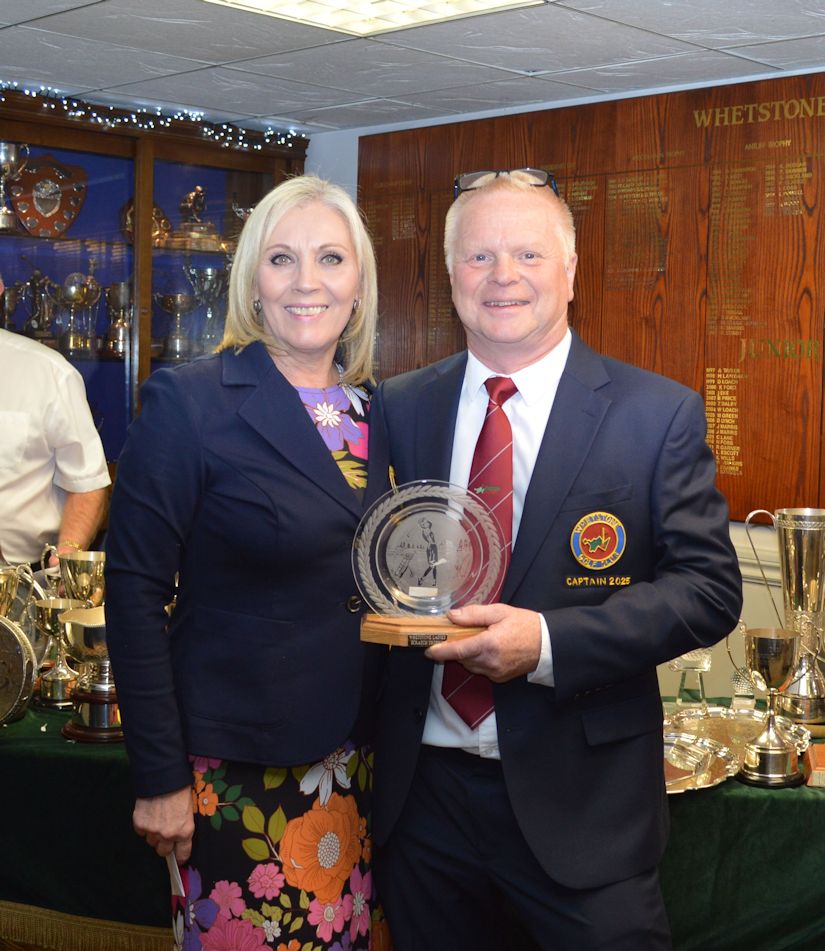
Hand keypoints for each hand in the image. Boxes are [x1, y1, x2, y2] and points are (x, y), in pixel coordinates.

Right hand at [133, 786, 193, 862]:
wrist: (163, 777)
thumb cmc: (180, 789)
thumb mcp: (189, 809)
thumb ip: (183, 826)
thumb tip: (179, 837)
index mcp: (185, 831)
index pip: (183, 853)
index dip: (181, 856)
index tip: (179, 858)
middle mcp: (168, 835)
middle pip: (163, 851)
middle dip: (164, 844)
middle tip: (165, 834)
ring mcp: (153, 831)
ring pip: (151, 842)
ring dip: (153, 834)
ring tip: (157, 819)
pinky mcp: (140, 824)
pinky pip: (141, 832)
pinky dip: (144, 826)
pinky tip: (149, 814)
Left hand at [425, 603, 541, 682]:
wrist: (548, 644)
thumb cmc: (524, 624)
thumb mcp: (499, 612)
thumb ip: (474, 614)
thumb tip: (452, 615)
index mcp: (488, 644)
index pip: (457, 650)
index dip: (440, 651)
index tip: (428, 650)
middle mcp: (489, 662)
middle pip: (461, 658)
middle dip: (457, 647)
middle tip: (460, 634)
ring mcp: (495, 672)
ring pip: (470, 665)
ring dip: (467, 654)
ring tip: (478, 639)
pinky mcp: (499, 678)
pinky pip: (481, 669)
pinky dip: (478, 660)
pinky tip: (488, 649)